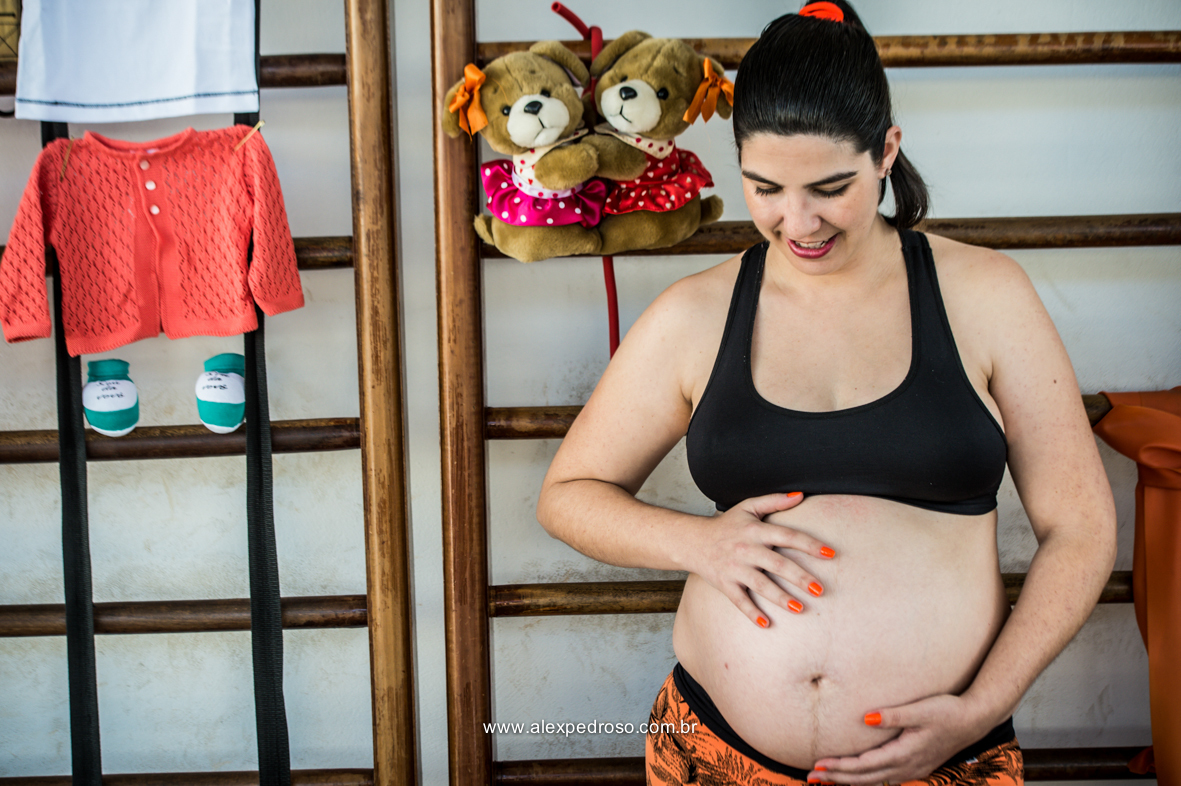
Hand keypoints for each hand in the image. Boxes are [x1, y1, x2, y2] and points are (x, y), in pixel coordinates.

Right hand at [686, 492, 834, 626]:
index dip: (809, 545)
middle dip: (800, 578)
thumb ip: (774, 501)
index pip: (787, 536)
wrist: (693, 540)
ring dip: (781, 598)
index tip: (830, 554)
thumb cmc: (726, 525)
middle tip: (820, 590)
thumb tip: (801, 496)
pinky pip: (739, 600)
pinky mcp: (725, 583)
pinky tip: (766, 623)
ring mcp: (735, 568)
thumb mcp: (748, 507)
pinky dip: (751, 612)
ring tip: (800, 609)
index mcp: (756, 530)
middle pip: (777, 564)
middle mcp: (746, 549)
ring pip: (761, 585)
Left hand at [807, 694, 988, 784]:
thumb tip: (865, 719)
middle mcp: (907, 767)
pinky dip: (866, 779)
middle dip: (838, 778)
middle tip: (811, 778)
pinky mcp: (916, 766)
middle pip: (866, 778)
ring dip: (850, 781)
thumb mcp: (921, 710)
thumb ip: (893, 715)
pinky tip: (857, 777)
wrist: (975, 720)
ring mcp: (912, 770)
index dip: (840, 767)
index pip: (865, 765)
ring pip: (875, 781)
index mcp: (905, 754)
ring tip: (827, 780)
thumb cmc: (948, 711)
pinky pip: (885, 778)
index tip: (818, 765)